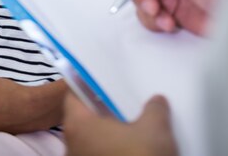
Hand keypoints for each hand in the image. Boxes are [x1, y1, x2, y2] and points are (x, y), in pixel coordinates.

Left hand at [64, 93, 178, 155]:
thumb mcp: (155, 128)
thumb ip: (154, 108)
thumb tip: (156, 102)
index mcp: (77, 124)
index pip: (73, 93)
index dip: (88, 83)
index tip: (104, 78)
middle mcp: (71, 145)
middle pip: (83, 118)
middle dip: (103, 110)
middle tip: (124, 102)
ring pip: (91, 141)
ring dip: (109, 134)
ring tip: (134, 127)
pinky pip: (98, 155)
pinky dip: (112, 150)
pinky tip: (133, 149)